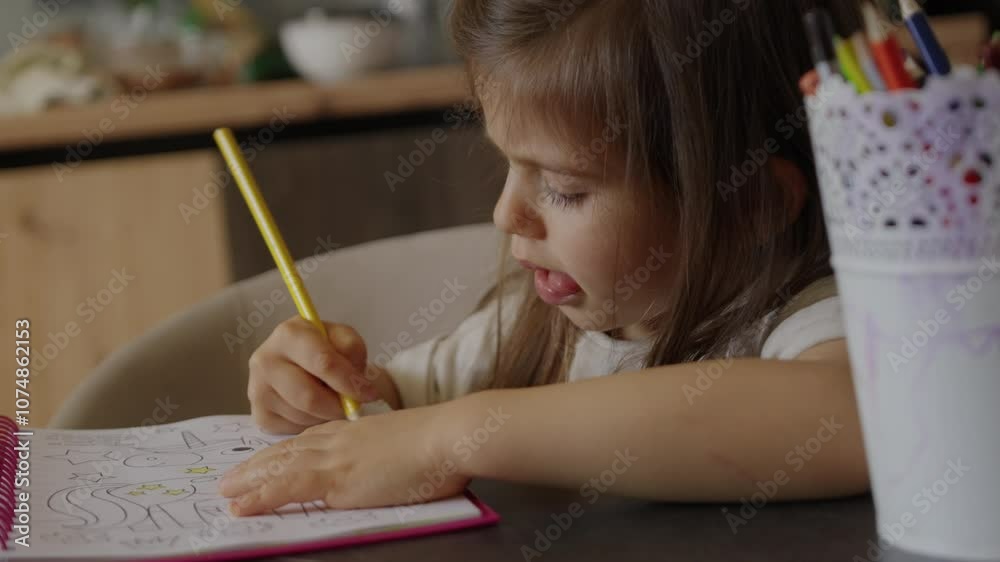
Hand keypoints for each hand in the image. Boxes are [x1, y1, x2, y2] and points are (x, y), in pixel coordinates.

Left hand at [218, 406, 468, 512]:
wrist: (448, 436)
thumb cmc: (441, 446)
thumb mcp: (406, 447)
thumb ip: (386, 457)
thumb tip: (383, 470)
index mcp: (355, 432)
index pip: (309, 442)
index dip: (283, 454)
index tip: (265, 462)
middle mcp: (338, 439)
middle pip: (287, 452)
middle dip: (256, 466)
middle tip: (231, 479)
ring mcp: (335, 457)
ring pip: (279, 467)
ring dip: (249, 481)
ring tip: (225, 493)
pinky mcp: (337, 476)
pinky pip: (288, 486)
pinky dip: (261, 496)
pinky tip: (242, 506)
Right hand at [248, 317, 376, 434]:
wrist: (300, 361)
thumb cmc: (325, 348)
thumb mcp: (343, 338)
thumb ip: (353, 351)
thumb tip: (357, 382)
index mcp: (289, 334)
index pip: (323, 362)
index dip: (350, 382)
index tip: (369, 393)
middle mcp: (265, 360)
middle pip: (309, 397)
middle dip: (338, 407)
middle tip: (353, 408)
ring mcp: (257, 389)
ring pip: (302, 416)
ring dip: (326, 416)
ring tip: (333, 403)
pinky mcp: (259, 414)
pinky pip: (293, 429)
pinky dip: (312, 425)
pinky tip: (316, 411)